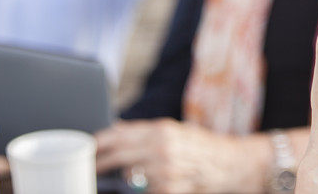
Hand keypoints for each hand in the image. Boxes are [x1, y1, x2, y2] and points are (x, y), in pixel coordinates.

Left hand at [95, 118, 270, 192]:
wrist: (231, 164)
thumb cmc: (200, 147)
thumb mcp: (173, 130)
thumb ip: (144, 132)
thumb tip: (116, 129)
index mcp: (160, 130)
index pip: (119, 135)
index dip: (98, 142)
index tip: (87, 147)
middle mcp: (161, 148)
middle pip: (118, 156)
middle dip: (99, 164)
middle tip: (88, 169)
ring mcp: (165, 171)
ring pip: (128, 178)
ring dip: (118, 180)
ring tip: (112, 181)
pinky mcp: (169, 190)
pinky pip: (143, 193)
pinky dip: (137, 191)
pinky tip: (136, 189)